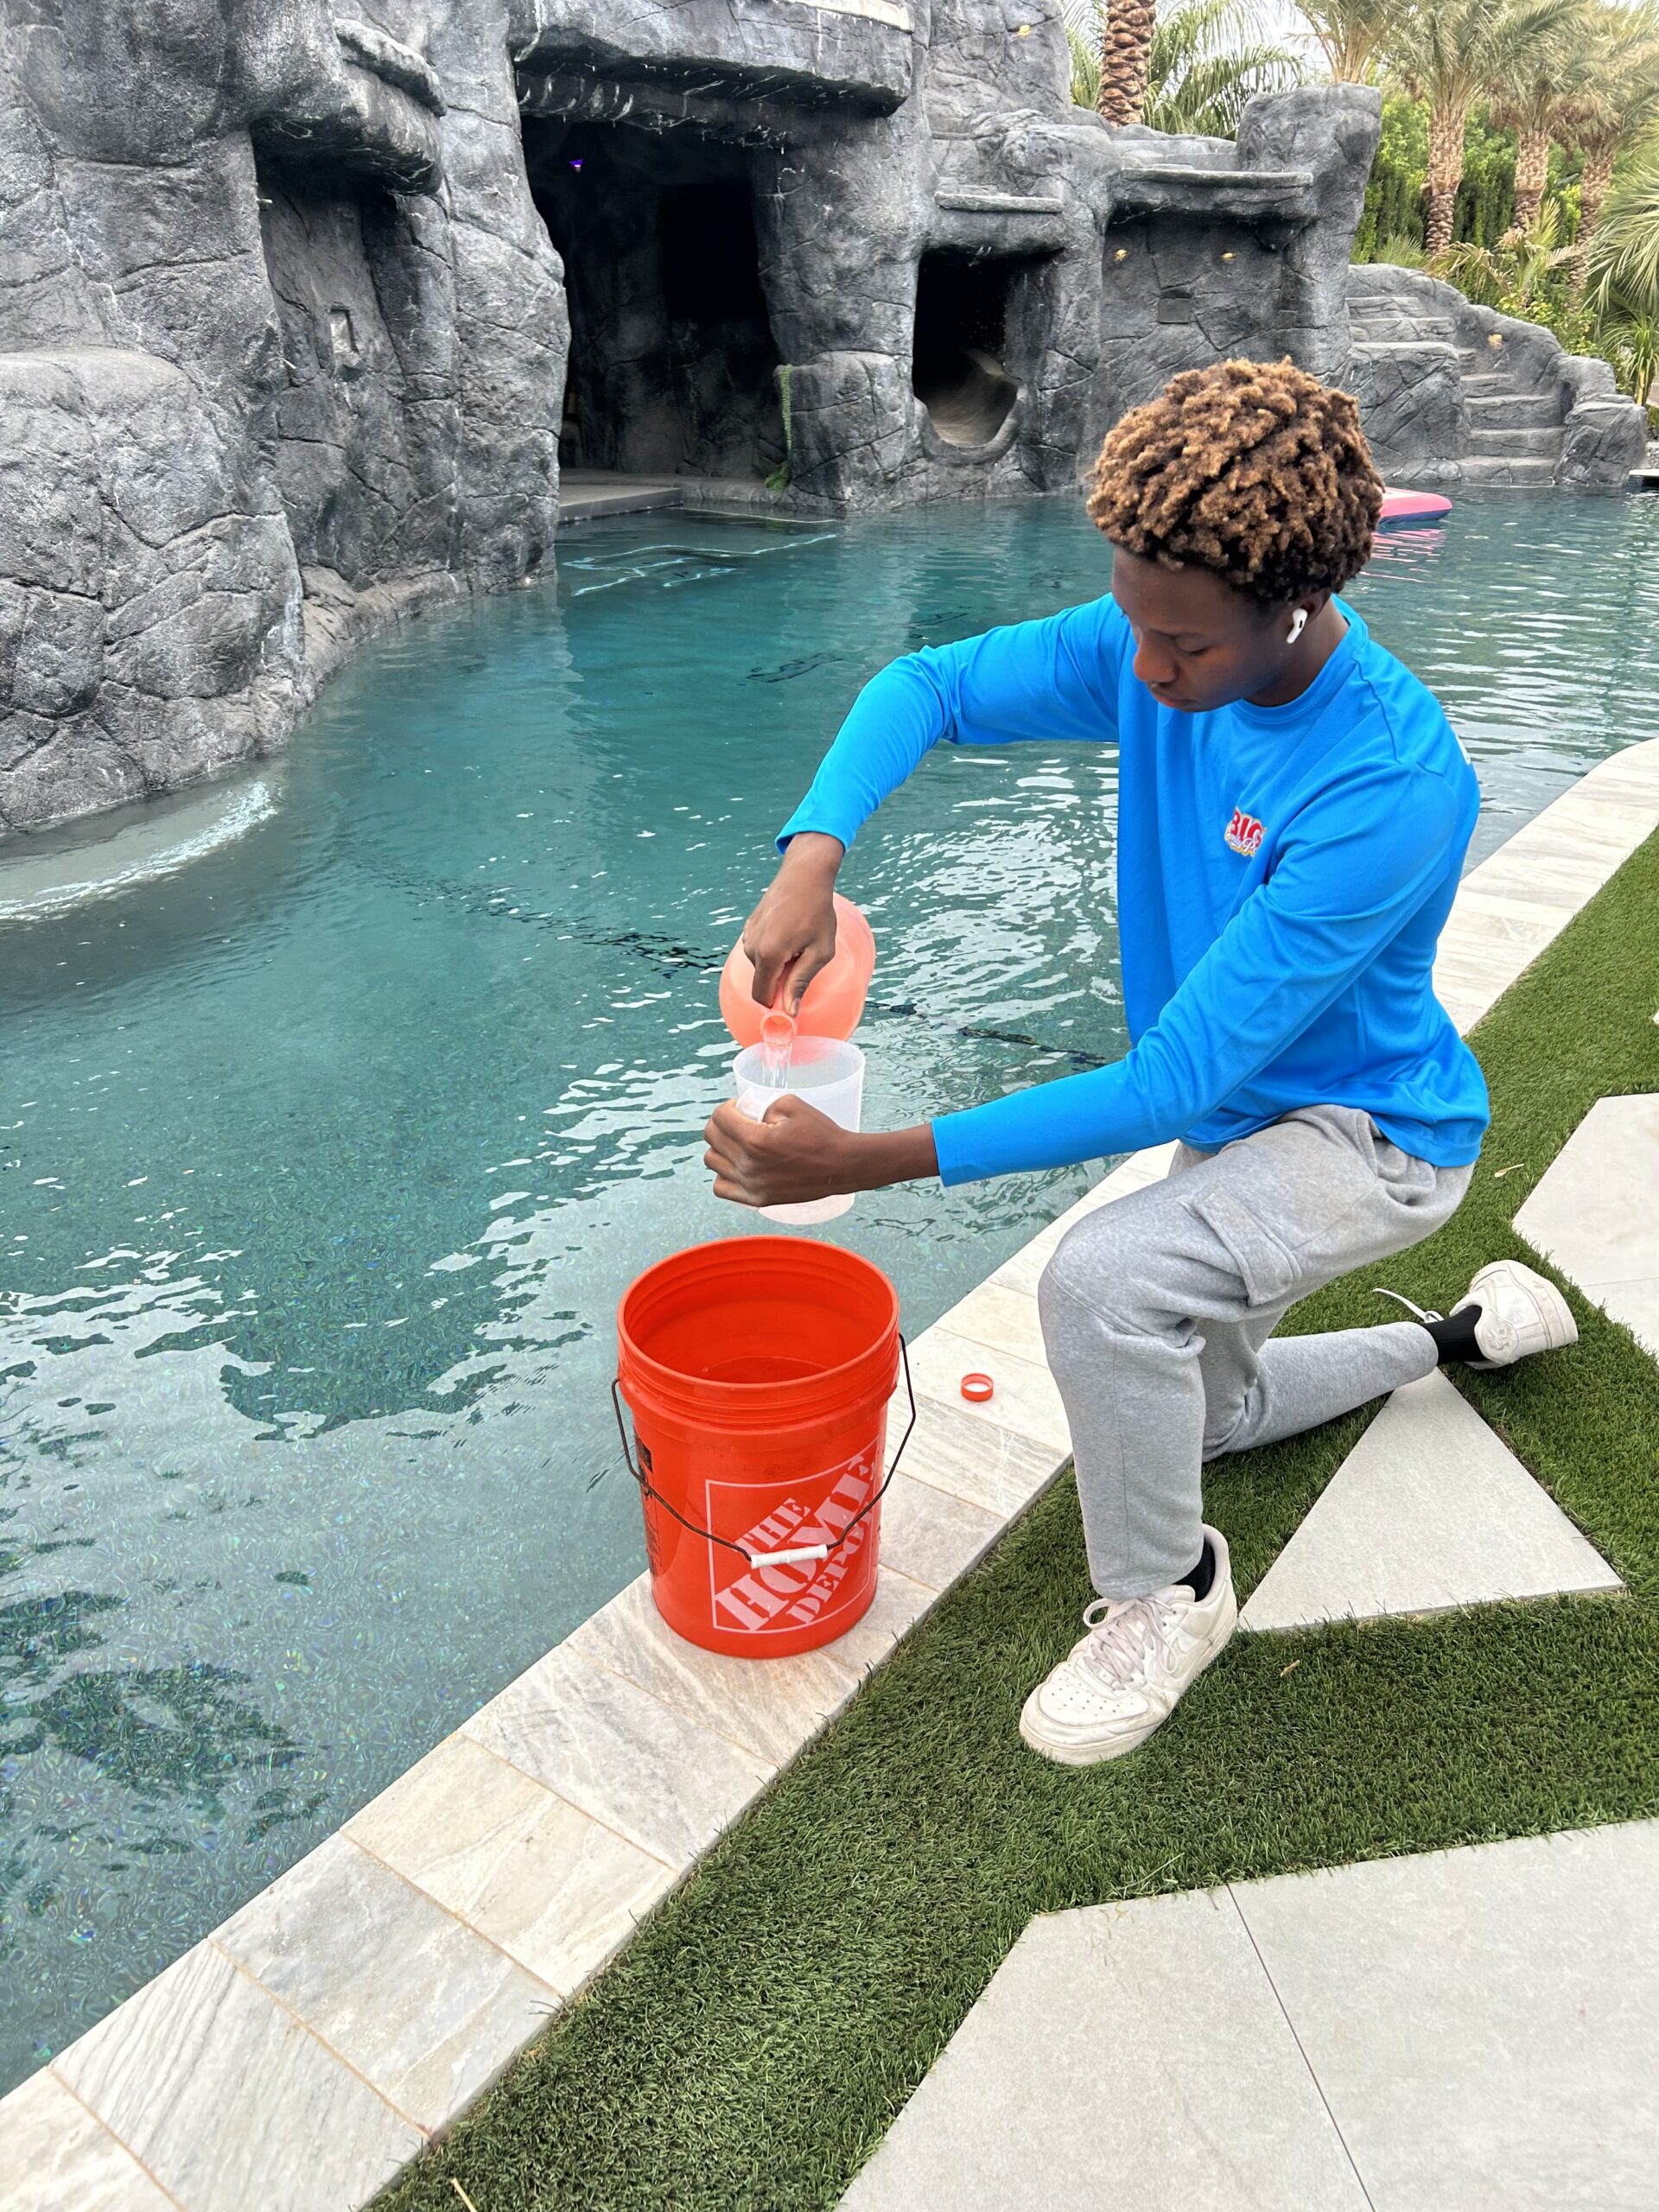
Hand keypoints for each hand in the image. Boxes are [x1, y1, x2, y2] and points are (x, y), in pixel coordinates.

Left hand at [703, 1101, 939, 1207]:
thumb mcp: (791, 1104)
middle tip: (737, 1121)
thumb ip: (762, 1104)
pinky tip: (738, 1165)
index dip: (727, 1107)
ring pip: (712, 1162)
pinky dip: (723, 1174)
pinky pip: (721, 1187)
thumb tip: (746, 1113)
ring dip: (720, 1147)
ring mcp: (751, 1185)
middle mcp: (748, 1165)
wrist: (842, 1166)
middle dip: (721, 1124)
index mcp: (755, 1140)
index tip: (739, 1107)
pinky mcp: (757, 1199)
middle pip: (711, 1138)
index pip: (719, 1118)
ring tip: (737, 1143)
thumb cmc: (820, 1133)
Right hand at [741, 832, 842, 1012]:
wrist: (804, 874)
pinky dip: (773, 951)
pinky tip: (789, 933)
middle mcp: (752, 946)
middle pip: (763, 982)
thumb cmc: (817, 911)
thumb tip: (789, 1011)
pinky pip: (759, 951)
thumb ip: (801, 982)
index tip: (792, 1007)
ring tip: (798, 942)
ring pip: (761, 967)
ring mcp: (748, 935)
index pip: (762, 996)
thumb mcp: (820, 951)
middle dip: (781, 980)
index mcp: (769, 955)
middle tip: (805, 959)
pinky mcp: (749, 927)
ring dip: (778, 964)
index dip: (776, 1006)